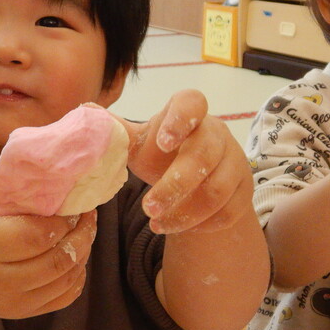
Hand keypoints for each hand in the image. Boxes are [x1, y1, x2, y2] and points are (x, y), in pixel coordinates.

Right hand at [0, 190, 96, 319]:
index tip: (74, 206)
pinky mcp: (23, 314)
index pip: (36, 235)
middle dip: (81, 235)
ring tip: (85, 232)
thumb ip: (15, 194)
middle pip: (56, 260)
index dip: (63, 220)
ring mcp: (10, 303)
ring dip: (83, 253)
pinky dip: (78, 275)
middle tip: (88, 216)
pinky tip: (76, 256)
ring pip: (65, 279)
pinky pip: (65, 297)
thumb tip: (59, 182)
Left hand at [113, 90, 253, 233]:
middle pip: (203, 156)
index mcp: (189, 113)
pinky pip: (229, 210)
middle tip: (147, 208)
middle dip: (174, 185)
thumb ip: (116, 131)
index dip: (180, 120)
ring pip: (217, 189)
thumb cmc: (163, 154)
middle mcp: (215, 132)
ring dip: (185, 212)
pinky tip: (179, 227)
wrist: (199, 177)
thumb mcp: (138, 142)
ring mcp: (234, 160)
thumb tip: (85, 112)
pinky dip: (203, 224)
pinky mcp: (244, 189)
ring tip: (157, 224)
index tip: (162, 143)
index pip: (192, 103)